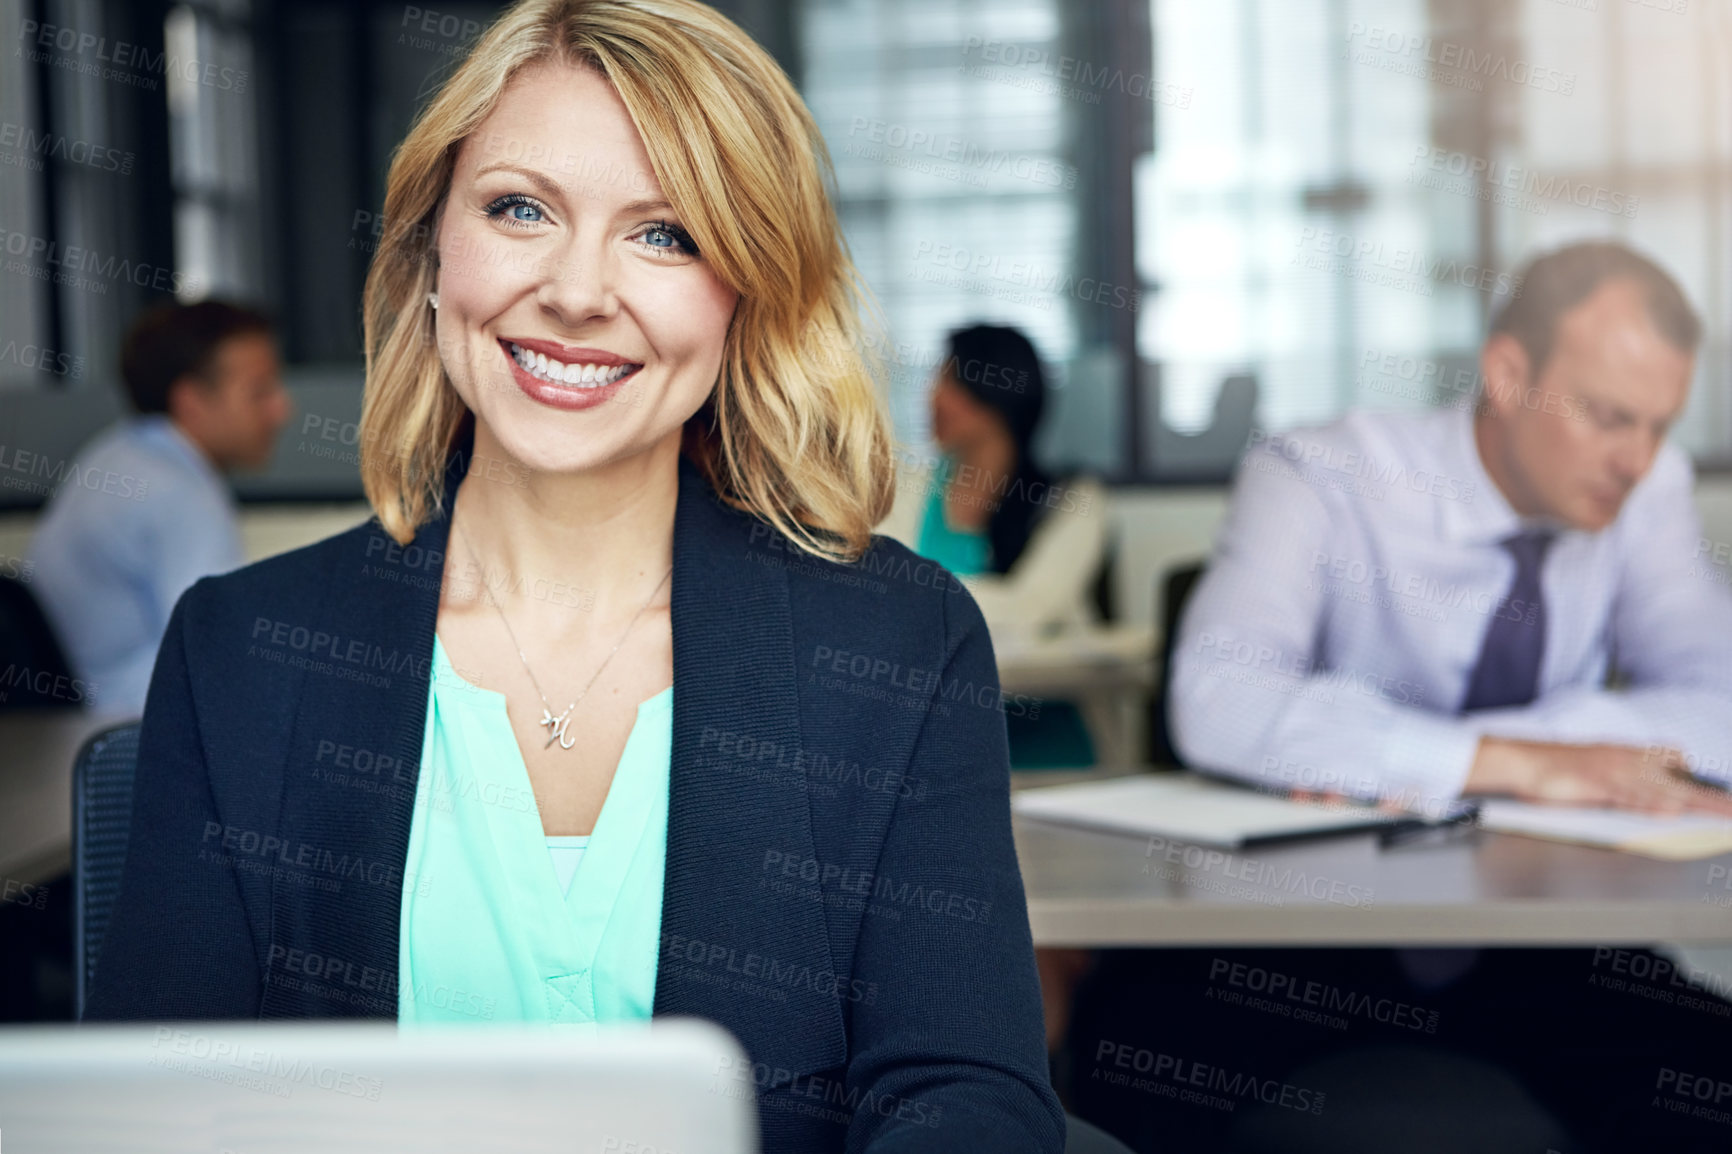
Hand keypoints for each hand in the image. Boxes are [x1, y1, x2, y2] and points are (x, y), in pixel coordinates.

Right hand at [1464, 737, 1731, 816]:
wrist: (1520, 760)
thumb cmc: (1555, 772)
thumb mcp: (1597, 777)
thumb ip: (1626, 790)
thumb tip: (1658, 807)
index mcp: (1627, 756)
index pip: (1675, 761)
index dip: (1698, 781)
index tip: (1722, 799)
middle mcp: (1627, 760)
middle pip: (1679, 782)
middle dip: (1710, 798)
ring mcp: (1613, 770)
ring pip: (1663, 790)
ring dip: (1695, 803)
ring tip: (1722, 814)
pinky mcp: (1596, 782)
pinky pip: (1629, 795)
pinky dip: (1650, 804)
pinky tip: (1670, 812)